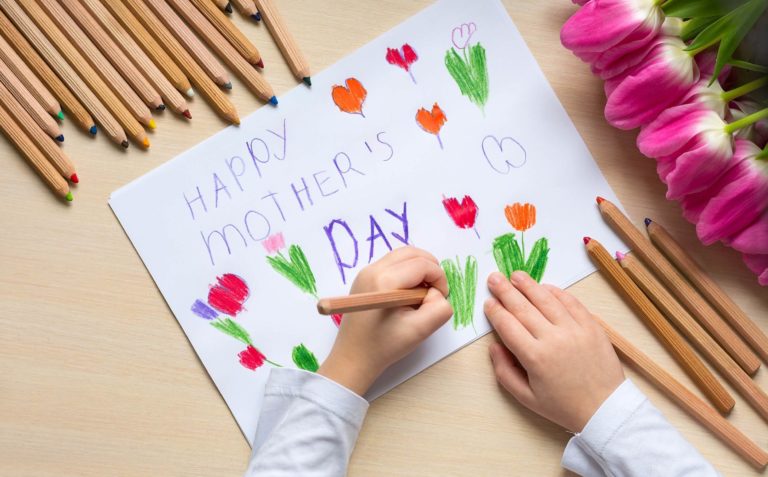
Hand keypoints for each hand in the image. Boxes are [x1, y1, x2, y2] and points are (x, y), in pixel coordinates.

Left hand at [318, 246, 452, 395]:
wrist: (353, 358)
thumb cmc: (385, 346)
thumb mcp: (420, 331)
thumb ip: (439, 308)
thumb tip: (436, 292)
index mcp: (385, 282)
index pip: (423, 264)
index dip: (439, 278)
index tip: (440, 298)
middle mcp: (372, 270)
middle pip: (412, 252)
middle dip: (430, 268)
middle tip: (434, 292)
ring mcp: (365, 272)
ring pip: (402, 255)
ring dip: (419, 269)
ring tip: (421, 294)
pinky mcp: (364, 278)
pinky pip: (392, 264)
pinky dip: (407, 272)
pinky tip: (407, 295)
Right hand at [484, 271, 624, 431]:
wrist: (605, 409)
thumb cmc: (563, 406)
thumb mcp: (526, 398)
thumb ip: (504, 372)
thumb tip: (494, 346)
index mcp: (535, 357)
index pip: (507, 326)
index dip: (495, 311)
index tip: (488, 302)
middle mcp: (553, 339)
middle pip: (523, 308)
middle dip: (505, 291)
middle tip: (494, 278)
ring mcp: (574, 330)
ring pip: (546, 300)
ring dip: (529, 285)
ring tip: (516, 276)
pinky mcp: (591, 326)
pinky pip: (571, 302)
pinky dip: (556, 292)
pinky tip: (544, 287)